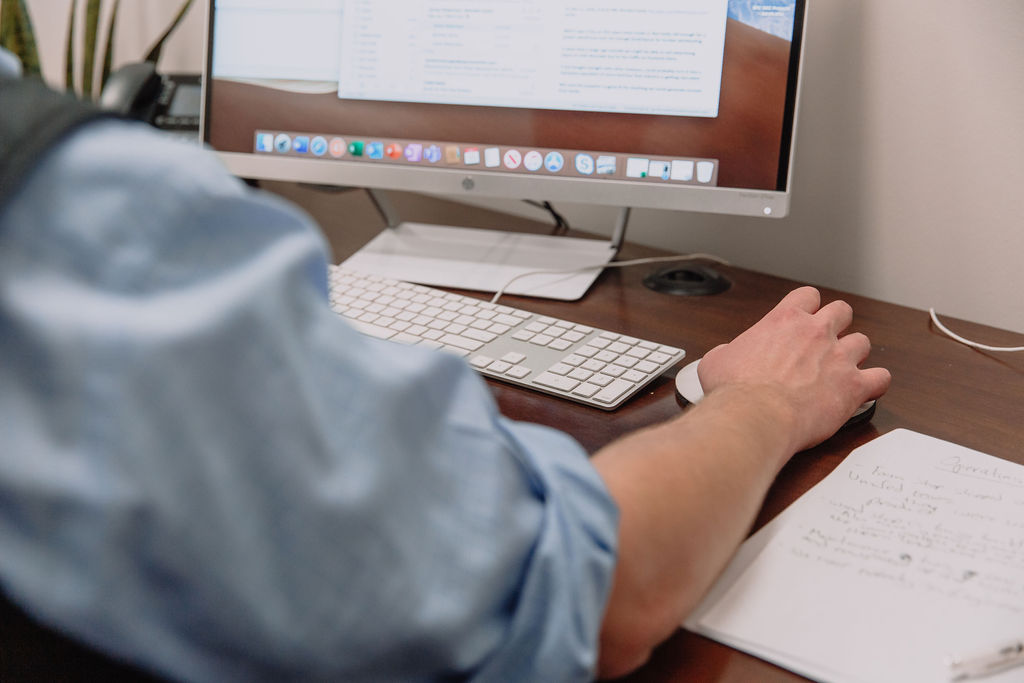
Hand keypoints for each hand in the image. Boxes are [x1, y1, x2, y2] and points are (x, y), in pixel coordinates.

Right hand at [697, 287, 890, 451]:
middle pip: (842, 311)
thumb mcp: (716, 361)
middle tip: (826, 342)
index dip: (808, 306)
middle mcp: (816, 332)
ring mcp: (839, 357)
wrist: (754, 415)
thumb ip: (726, 352)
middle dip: (837, 324)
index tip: (804, 318)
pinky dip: (875, 384)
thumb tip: (723, 357)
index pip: (808, 296)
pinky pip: (881, 378)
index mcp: (784, 320)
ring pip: (863, 342)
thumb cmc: (734, 390)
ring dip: (854, 354)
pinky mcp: (853, 386)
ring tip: (843, 370)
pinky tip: (865, 391)